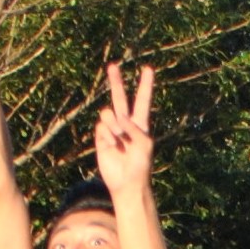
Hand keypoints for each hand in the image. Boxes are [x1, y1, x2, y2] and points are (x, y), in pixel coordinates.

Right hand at [94, 63, 155, 194]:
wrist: (126, 182)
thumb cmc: (140, 164)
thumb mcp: (144, 143)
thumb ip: (133, 127)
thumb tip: (116, 116)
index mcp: (140, 124)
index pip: (142, 100)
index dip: (145, 85)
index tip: (148, 69)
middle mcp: (125, 124)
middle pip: (119, 98)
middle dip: (116, 82)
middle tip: (112, 66)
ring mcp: (112, 130)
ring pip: (108, 114)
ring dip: (113, 125)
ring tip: (119, 140)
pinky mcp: (101, 138)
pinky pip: (101, 128)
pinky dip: (107, 136)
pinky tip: (112, 147)